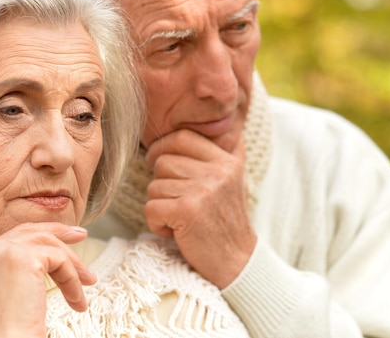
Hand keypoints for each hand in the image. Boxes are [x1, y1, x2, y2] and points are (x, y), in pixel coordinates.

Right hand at [0, 222, 95, 337]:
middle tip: (83, 235)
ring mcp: (6, 251)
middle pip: (34, 233)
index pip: (19, 234)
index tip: (69, 235)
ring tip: (88, 284)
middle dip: (62, 232)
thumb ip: (21, 267)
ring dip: (73, 267)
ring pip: (51, 246)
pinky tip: (76, 300)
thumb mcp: (10, 288)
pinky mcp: (25, 259)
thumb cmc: (10, 327)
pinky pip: (60, 260)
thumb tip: (51, 252)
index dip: (44, 233)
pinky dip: (72, 279)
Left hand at [143, 129, 256, 287]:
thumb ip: (214, 155)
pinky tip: (174, 231)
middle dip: (161, 184)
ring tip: (180, 218)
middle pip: (163, 162)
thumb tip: (192, 127)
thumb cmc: (225, 221)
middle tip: (177, 202)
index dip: (162, 146)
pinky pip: (151, 207)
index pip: (182, 137)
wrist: (238, 262)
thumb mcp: (230, 181)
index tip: (155, 161)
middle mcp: (217, 173)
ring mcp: (202, 191)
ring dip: (160, 205)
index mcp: (226, 161)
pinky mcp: (187, 211)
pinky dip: (156, 223)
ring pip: (154, 186)